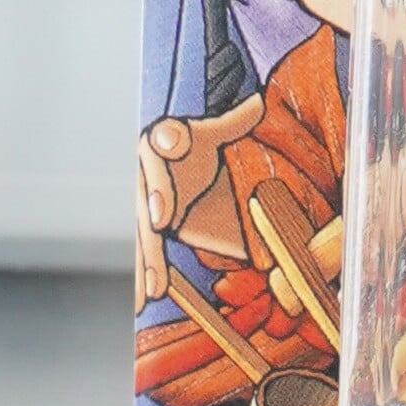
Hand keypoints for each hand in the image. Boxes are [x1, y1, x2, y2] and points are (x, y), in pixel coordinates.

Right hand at [136, 95, 258, 302]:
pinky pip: (148, 253)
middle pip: (152, 185)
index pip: (165, 135)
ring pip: (147, 229)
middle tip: (160, 217)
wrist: (182, 161)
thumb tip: (259, 103)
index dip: (170, 138)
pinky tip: (146, 302)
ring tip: (155, 283)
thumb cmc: (199, 145)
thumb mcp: (218, 132)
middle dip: (156, 198)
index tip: (175, 142)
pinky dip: (147, 276)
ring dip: (150, 256)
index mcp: (167, 141)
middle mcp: (153, 173)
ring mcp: (149, 203)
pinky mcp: (151, 228)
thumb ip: (235, 121)